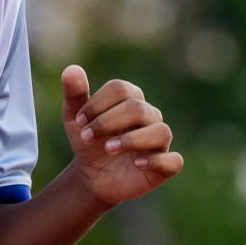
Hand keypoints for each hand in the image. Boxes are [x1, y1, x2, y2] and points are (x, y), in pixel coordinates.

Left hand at [61, 65, 182, 205]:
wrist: (92, 176)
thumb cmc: (88, 141)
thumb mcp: (74, 118)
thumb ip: (74, 94)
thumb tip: (71, 69)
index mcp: (130, 99)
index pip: (120, 89)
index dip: (97, 104)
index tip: (78, 122)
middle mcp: (149, 116)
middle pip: (137, 108)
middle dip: (107, 122)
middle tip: (86, 138)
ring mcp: (159, 141)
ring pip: (160, 131)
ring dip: (133, 140)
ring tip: (109, 149)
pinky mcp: (165, 166)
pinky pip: (173, 161)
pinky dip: (157, 161)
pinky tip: (136, 164)